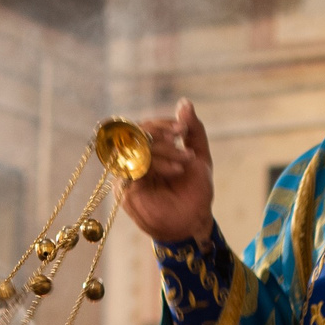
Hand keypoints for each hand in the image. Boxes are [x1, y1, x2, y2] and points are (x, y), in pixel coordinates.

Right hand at [120, 99, 215, 245]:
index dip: (162, 124)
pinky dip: (158, 165)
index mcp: (149, 151)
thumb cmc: (195, 192)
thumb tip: (184, 103)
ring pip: (136, 149)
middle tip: (182, 140)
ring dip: (164, 151)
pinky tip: (176, 171)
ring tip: (186, 160)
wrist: (194, 221)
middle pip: (136, 134)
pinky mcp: (125, 191)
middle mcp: (134, 161)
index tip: (182, 129)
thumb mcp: (199, 157)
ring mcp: (128, 176)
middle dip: (162, 134)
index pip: (144, 127)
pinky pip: (135, 168)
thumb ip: (193, 131)